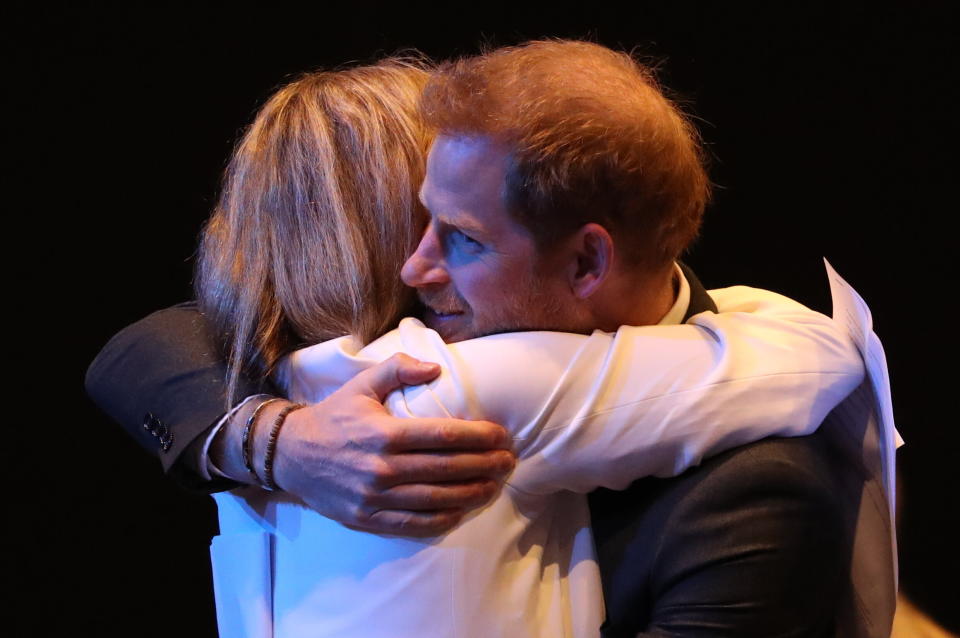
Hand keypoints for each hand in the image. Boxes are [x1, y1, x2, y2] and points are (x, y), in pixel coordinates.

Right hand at [270, 353, 514, 535]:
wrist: (289, 455)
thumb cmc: (333, 416)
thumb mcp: (361, 384)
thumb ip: (397, 368)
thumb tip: (435, 368)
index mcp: (384, 433)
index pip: (444, 436)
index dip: (479, 437)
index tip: (502, 436)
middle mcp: (382, 467)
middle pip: (447, 468)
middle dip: (484, 465)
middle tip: (509, 461)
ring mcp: (375, 497)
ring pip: (435, 499)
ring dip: (471, 493)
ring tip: (495, 486)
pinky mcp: (367, 518)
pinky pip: (412, 524)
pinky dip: (441, 520)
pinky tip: (462, 511)